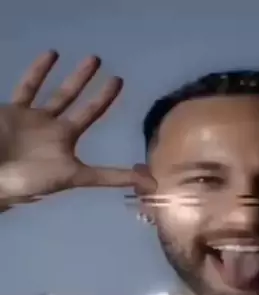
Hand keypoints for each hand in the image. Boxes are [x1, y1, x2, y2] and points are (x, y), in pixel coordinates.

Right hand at [0, 51, 155, 204]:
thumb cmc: (33, 178)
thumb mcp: (76, 177)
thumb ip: (112, 177)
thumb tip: (152, 182)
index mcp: (67, 144)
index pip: (94, 122)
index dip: (106, 107)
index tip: (121, 92)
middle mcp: (55, 131)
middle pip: (81, 107)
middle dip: (99, 94)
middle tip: (117, 78)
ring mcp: (35, 119)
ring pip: (59, 94)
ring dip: (77, 78)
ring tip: (94, 60)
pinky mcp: (15, 111)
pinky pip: (27, 88)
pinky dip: (38, 73)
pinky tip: (52, 55)